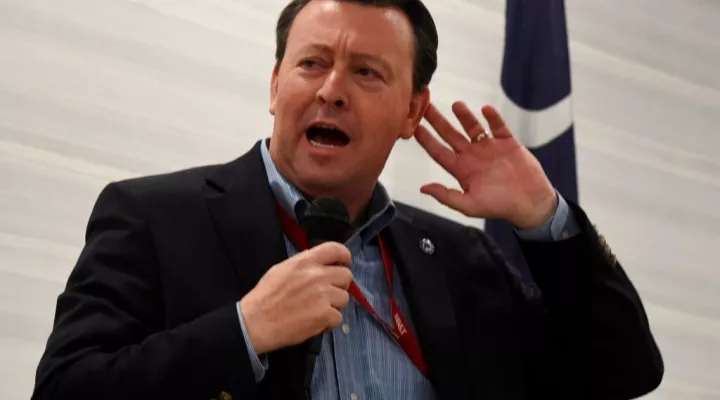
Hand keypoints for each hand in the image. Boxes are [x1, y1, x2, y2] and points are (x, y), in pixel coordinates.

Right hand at [239, 242, 352, 353]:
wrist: (256, 322)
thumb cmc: (265, 297)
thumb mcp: (282, 270)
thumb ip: (303, 265)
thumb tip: (319, 265)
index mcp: (305, 262)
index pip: (335, 249)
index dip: (344, 256)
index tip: (345, 263)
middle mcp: (317, 275)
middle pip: (346, 276)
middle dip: (340, 285)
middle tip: (328, 293)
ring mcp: (323, 295)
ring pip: (344, 298)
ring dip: (334, 305)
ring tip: (317, 310)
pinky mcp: (325, 315)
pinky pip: (338, 317)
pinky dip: (328, 322)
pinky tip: (315, 322)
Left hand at [415, 102, 557, 228]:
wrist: (530, 203)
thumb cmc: (499, 206)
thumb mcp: (469, 206)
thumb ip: (446, 196)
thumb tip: (423, 188)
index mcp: (461, 170)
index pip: (439, 152)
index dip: (427, 140)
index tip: (415, 128)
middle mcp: (472, 156)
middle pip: (451, 135)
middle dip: (438, 121)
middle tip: (427, 106)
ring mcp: (489, 147)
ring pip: (473, 127)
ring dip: (465, 116)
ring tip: (457, 105)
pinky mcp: (507, 143)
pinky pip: (498, 126)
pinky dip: (493, 118)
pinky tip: (486, 110)